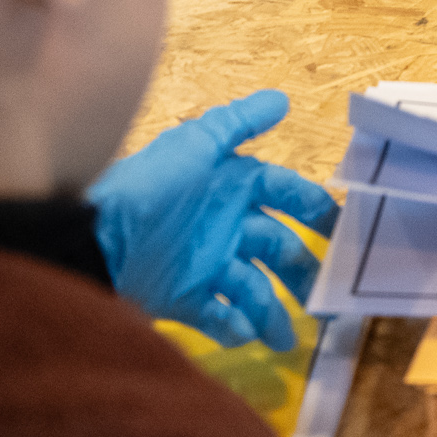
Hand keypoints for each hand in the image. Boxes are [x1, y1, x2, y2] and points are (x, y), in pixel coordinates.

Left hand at [88, 89, 335, 350]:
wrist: (95, 240)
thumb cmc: (151, 187)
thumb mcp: (194, 145)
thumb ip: (238, 123)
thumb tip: (283, 97)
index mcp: (231, 186)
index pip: (284, 193)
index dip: (313, 207)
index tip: (341, 227)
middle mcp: (225, 225)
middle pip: (276, 247)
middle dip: (302, 269)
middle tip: (324, 294)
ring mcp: (206, 265)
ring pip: (253, 289)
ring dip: (272, 312)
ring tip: (285, 339)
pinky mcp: (184, 300)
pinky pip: (219, 317)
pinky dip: (234, 328)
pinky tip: (245, 334)